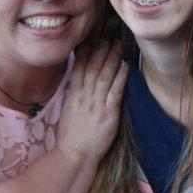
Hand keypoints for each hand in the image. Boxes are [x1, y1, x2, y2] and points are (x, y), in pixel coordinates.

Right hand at [55, 42, 127, 163]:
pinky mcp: (108, 113)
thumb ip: (73, 97)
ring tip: (118, 46)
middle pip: (93, 68)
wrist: (74, 154)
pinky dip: (120, 77)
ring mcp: (96, 104)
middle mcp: (84, 96)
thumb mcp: (67, 112)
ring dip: (112, 59)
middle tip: (108, 38)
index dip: (86, 53)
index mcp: (73, 95)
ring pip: (104, 76)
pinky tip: (125, 65)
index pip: (79, 69)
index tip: (92, 40)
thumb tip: (78, 84)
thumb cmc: (70, 137)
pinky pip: (115, 91)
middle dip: (101, 51)